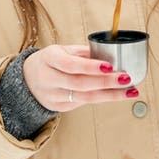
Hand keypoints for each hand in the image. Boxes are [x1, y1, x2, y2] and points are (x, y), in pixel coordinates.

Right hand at [23, 44, 138, 111]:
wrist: (27, 79)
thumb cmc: (51, 61)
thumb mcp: (63, 50)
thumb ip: (84, 53)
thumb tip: (112, 55)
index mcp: (49, 58)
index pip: (70, 65)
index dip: (90, 67)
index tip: (110, 66)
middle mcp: (48, 78)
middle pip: (80, 84)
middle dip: (107, 82)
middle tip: (127, 78)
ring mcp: (52, 96)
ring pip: (84, 98)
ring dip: (110, 95)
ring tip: (130, 91)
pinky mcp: (58, 107)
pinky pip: (83, 103)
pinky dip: (101, 98)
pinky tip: (116, 95)